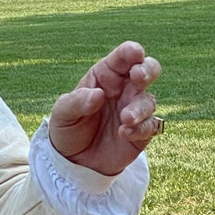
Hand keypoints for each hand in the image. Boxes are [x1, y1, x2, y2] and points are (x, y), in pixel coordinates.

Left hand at [48, 41, 160, 175]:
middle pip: (148, 70)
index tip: (136, 53)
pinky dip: (142, 128)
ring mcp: (135, 109)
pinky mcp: (142, 131)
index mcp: (105, 76)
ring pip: (149, 100)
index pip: (122, 57)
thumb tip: (98, 94)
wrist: (74, 162)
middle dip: (148, 69)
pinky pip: (152, 125)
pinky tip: (125, 133)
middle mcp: (124, 89)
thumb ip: (77, 102)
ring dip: (140, 108)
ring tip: (125, 119)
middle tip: (138, 77)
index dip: (131, 52)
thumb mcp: (62, 114)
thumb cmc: (68, 129)